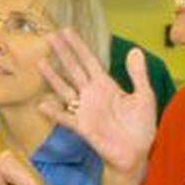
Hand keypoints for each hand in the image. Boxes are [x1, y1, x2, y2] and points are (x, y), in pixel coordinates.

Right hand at [38, 29, 156, 176]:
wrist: (136, 154)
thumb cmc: (140, 127)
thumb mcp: (144, 97)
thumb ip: (138, 75)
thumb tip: (135, 50)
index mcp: (106, 85)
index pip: (89, 60)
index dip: (78, 46)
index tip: (66, 31)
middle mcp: (92, 94)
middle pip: (74, 69)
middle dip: (63, 53)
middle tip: (50, 36)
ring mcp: (85, 110)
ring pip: (65, 89)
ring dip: (53, 77)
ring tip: (40, 63)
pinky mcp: (84, 127)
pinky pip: (66, 118)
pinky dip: (54, 112)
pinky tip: (42, 104)